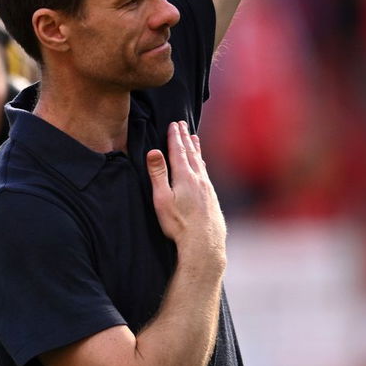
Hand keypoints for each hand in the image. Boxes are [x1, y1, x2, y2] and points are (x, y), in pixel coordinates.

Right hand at [147, 121, 226, 271]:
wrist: (204, 242)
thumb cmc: (179, 223)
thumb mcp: (162, 199)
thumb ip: (158, 174)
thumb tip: (154, 151)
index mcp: (184, 177)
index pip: (178, 151)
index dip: (175, 137)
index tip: (173, 124)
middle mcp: (198, 178)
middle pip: (191, 153)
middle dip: (185, 137)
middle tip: (182, 124)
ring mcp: (207, 187)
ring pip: (200, 162)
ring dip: (195, 148)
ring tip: (194, 137)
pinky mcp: (211, 197)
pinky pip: (206, 172)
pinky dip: (202, 162)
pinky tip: (203, 164)